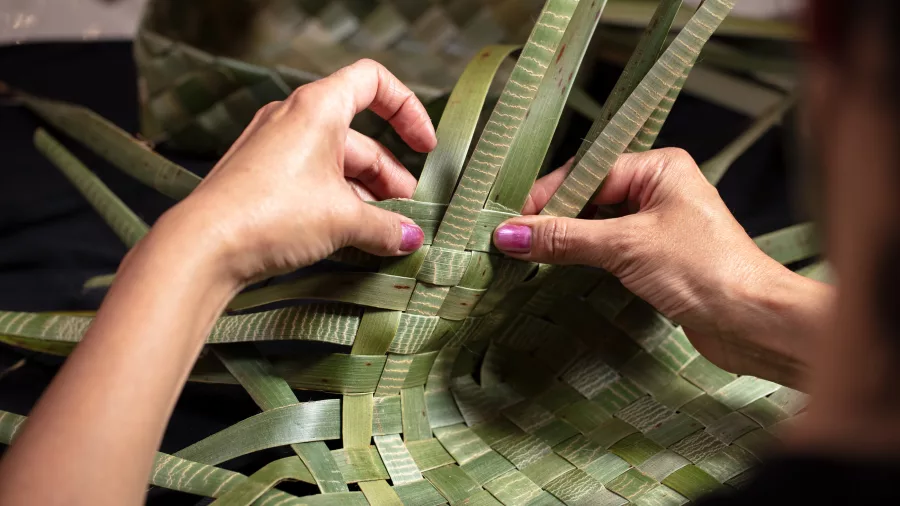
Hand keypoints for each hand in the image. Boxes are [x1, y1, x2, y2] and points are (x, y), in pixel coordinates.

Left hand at [160, 59, 434, 286]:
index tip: (425, 147)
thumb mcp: (343, 221)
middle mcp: (293, 120)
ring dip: (366, 198)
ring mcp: (274, 149)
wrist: (203, 247)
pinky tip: (352, 237)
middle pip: (360, 138)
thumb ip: (386, 227)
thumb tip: (410, 238)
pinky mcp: (260, 179)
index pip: (373, 82)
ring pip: (336, 165)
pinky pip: (311, 182)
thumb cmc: (271, 215)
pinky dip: (337, 204)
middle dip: (390, 178)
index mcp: (317, 108)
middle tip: (409, 214)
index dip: (407, 110)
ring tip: (385, 233)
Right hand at [496, 148, 830, 385]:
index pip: (588, 171)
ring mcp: (661, 223)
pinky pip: (612, 247)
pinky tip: (564, 268)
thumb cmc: (702, 270)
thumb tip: (508, 234)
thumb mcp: (624, 247)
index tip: (513, 224)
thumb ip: (564, 238)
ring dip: (569, 239)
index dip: (548, 197)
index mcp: (659, 167)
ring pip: (599, 223)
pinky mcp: (660, 256)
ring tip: (532, 256)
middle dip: (555, 218)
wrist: (754, 321)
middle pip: (591, 195)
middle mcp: (660, 188)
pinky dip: (587, 256)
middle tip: (516, 242)